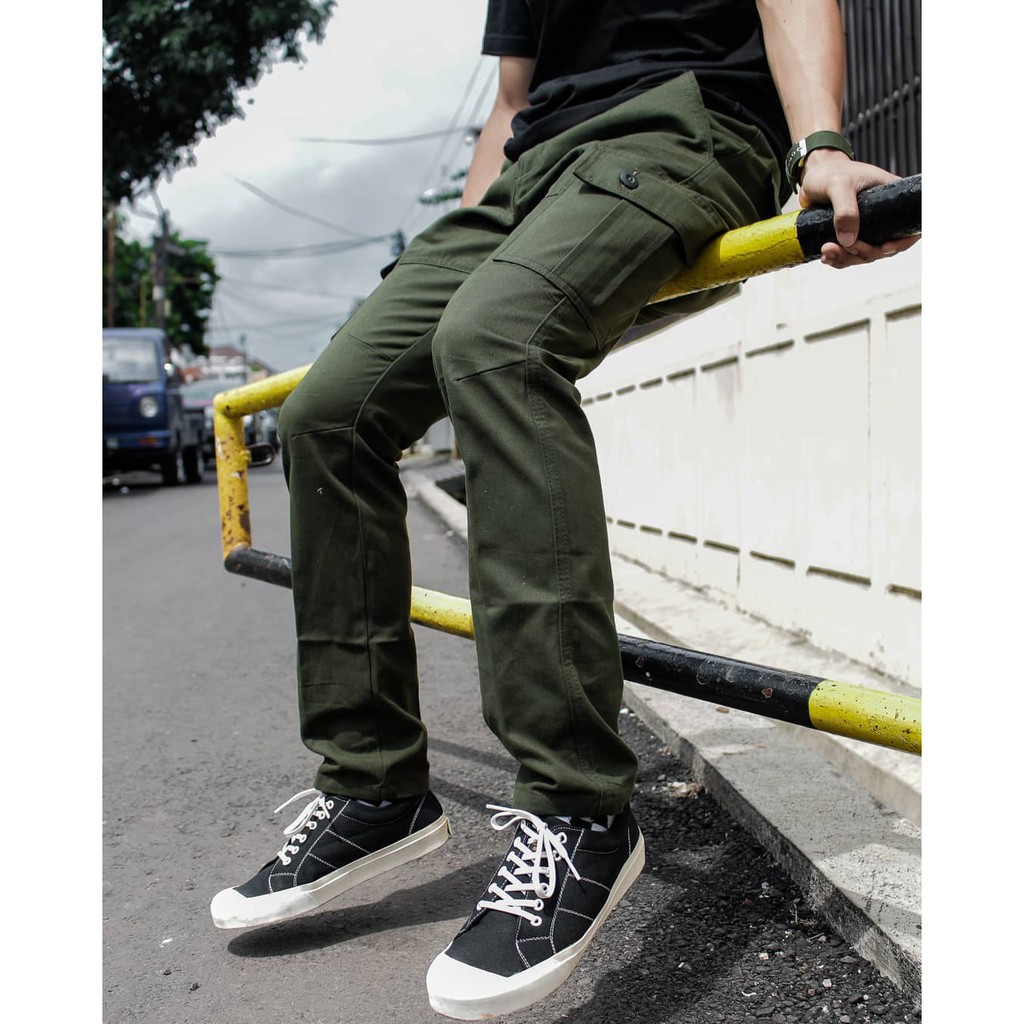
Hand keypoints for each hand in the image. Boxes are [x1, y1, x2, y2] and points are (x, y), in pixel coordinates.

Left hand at [798, 149, 920, 268]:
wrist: (814, 174)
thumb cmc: (831, 172)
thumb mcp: (839, 185)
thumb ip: (845, 210)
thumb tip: (849, 240)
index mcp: (891, 199)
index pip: (909, 225)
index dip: (902, 242)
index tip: (884, 248)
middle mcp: (882, 216)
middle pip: (884, 247)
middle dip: (864, 252)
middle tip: (842, 247)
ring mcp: (866, 227)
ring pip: (865, 253)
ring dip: (847, 258)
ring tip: (827, 251)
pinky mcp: (849, 234)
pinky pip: (848, 254)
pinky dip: (838, 259)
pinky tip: (826, 257)